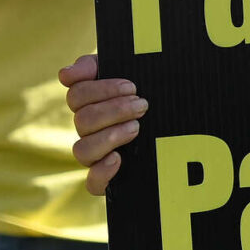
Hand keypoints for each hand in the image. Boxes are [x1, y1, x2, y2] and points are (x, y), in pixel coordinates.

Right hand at [62, 53, 147, 194]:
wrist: (184, 127)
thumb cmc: (151, 93)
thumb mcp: (131, 71)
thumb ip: (95, 65)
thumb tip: (65, 75)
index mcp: (89, 104)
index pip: (77, 95)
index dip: (101, 89)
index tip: (132, 86)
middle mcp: (88, 131)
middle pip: (82, 120)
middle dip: (113, 110)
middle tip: (142, 105)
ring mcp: (97, 156)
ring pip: (82, 150)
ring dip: (109, 136)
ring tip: (137, 128)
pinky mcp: (109, 180)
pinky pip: (92, 183)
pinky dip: (102, 172)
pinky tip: (118, 159)